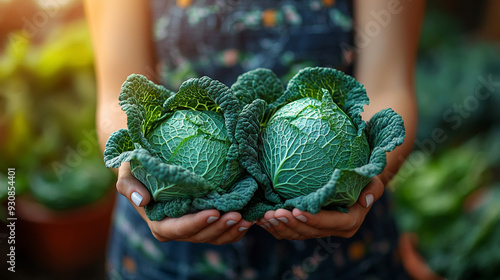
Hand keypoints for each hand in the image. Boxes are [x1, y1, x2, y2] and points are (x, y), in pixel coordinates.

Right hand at [115, 162, 253, 244]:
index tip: (214, 211)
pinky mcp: (204, 223)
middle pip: (200, 236)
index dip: (196, 223)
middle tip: (238, 214)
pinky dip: (235, 230)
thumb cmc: (137, 169)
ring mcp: (192, 228)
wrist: (149, 168)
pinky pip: (221, 232)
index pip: (178, 228)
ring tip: (247, 219)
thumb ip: (129, 187)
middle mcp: (176, 230)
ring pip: (214, 237)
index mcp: (159, 223)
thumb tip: (143, 199)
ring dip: (231, 231)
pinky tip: (249, 219)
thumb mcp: (126, 174)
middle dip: (219, 228)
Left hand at [257, 176, 384, 239]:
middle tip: (273, 213)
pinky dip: (275, 226)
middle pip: (308, 231)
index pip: (329, 223)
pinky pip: (289, 230)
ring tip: (264, 217)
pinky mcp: (306, 225)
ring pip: (295, 233)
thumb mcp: (373, 181)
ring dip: (278, 227)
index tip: (296, 210)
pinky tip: (261, 218)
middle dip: (289, 224)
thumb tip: (366, 199)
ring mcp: (318, 229)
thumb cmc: (364, 179)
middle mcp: (332, 229)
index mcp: (348, 221)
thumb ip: (373, 190)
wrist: (357, 183)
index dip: (312, 219)